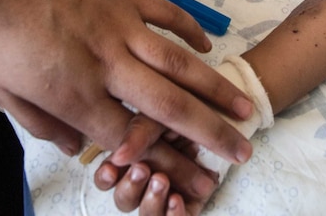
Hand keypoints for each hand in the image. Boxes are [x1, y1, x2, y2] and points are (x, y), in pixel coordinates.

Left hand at [0, 0, 253, 195]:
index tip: (195, 179)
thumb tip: (76, 144)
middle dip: (211, 133)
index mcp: (75, 95)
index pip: (129, 141)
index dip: (165, 164)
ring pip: (179, 62)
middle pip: (169, 106)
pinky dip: (191, 29)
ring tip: (245, 106)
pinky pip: (166, 13)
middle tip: (242, 150)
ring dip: (215, 87)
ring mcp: (120, 26)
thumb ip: (42, 124)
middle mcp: (108, 65)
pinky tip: (208, 46)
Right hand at [95, 127, 216, 215]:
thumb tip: (118, 156)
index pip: (107, 178)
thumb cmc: (184, 121)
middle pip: (124, 199)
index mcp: (133, 161)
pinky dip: (173, 214)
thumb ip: (138, 133)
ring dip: (150, 201)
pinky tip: (176, 200)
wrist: (220, 126)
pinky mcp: (187, 209)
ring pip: (146, 214)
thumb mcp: (160, 119)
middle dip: (130, 187)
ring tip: (161, 181)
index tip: (110, 169)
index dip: (105, 178)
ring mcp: (167, 198)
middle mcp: (147, 184)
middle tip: (142, 170)